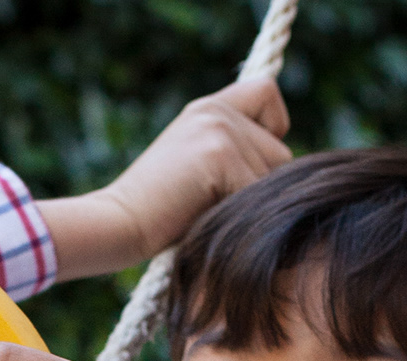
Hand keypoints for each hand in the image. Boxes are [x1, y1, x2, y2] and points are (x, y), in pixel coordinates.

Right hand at [39, 80, 291, 279]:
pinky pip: (259, 195)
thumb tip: (287, 168)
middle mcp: (216, 111)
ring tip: (208, 209)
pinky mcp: (220, 153)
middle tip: (213, 201)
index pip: (268, 93)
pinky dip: (240, 217)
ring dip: (250, 204)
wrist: (119, 223)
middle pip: (282, 152)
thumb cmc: (159, 213)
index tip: (247, 159)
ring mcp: (219, 129)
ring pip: (275, 177)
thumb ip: (236, 152)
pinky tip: (205, 217)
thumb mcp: (199, 168)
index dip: (272, 127)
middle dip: (259, 185)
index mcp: (209, 108)